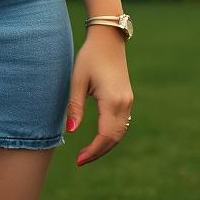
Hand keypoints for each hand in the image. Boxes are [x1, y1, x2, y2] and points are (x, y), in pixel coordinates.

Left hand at [65, 25, 133, 166]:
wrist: (108, 38)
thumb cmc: (89, 56)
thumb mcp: (77, 80)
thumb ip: (75, 106)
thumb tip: (71, 131)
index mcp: (112, 101)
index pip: (105, 136)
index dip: (93, 151)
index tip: (79, 161)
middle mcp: (124, 104)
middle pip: (114, 138)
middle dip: (99, 152)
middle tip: (81, 160)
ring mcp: (128, 101)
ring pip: (120, 133)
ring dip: (106, 145)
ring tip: (88, 152)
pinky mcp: (127, 98)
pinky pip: (121, 124)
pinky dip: (111, 135)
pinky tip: (99, 138)